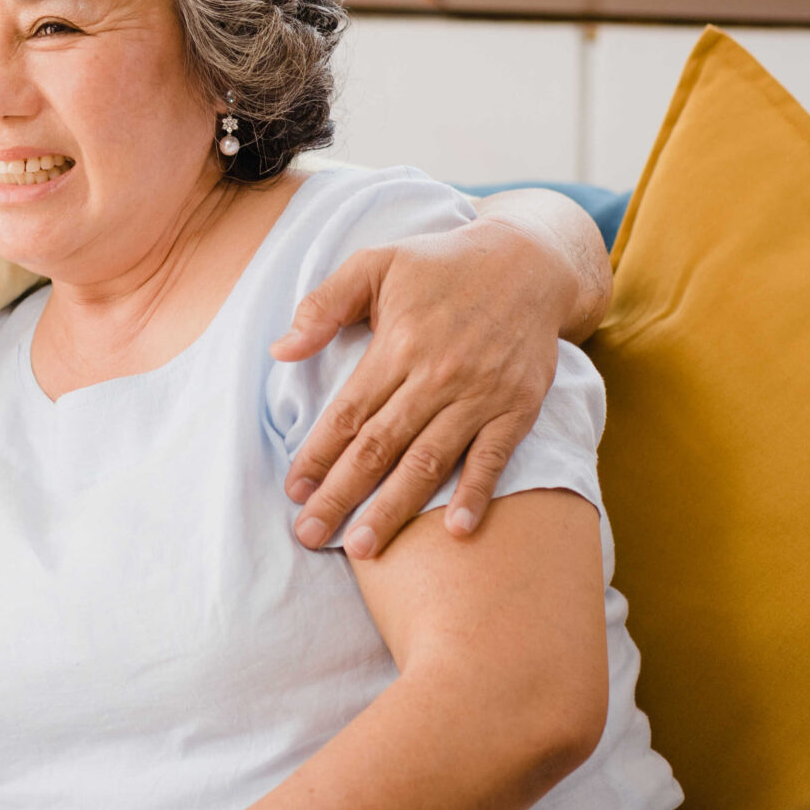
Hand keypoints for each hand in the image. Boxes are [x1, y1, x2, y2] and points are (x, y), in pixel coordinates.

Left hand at [271, 210, 580, 558]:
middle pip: (380, 447)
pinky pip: (494, 458)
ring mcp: (481, 395)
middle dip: (341, 495)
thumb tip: (280, 350)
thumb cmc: (440, 265)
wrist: (529, 262)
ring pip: (428, 461)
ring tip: (364, 547)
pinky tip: (454, 531)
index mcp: (398, 345)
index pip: (348, 413)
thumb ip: (324, 305)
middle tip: (310, 535)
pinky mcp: (518, 407)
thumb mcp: (376, 263)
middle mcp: (437, 376)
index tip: (293, 491)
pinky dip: (476, 494)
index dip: (317, 455)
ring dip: (394, 508)